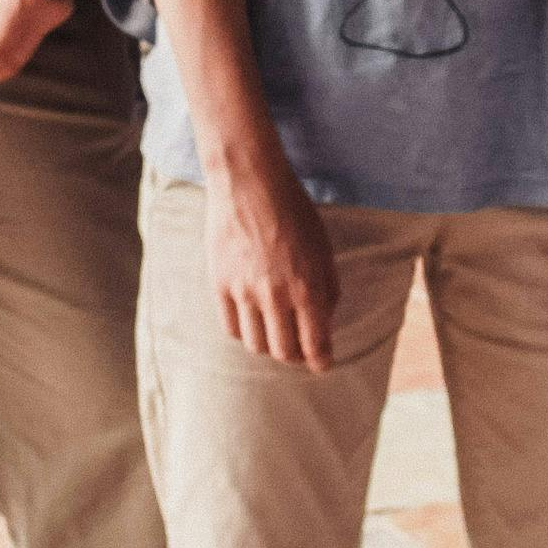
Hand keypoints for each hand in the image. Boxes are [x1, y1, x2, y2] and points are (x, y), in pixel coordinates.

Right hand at [211, 154, 340, 371]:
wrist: (249, 182)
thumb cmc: (293, 211)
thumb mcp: (323, 248)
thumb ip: (327, 289)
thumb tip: (324, 321)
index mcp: (307, 288)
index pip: (315, 345)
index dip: (321, 362)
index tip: (322, 365)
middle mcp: (275, 296)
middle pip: (284, 352)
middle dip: (296, 356)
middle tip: (299, 350)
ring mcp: (244, 292)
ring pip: (256, 345)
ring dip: (269, 345)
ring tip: (274, 333)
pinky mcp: (219, 285)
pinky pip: (230, 327)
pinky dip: (243, 331)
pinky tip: (251, 320)